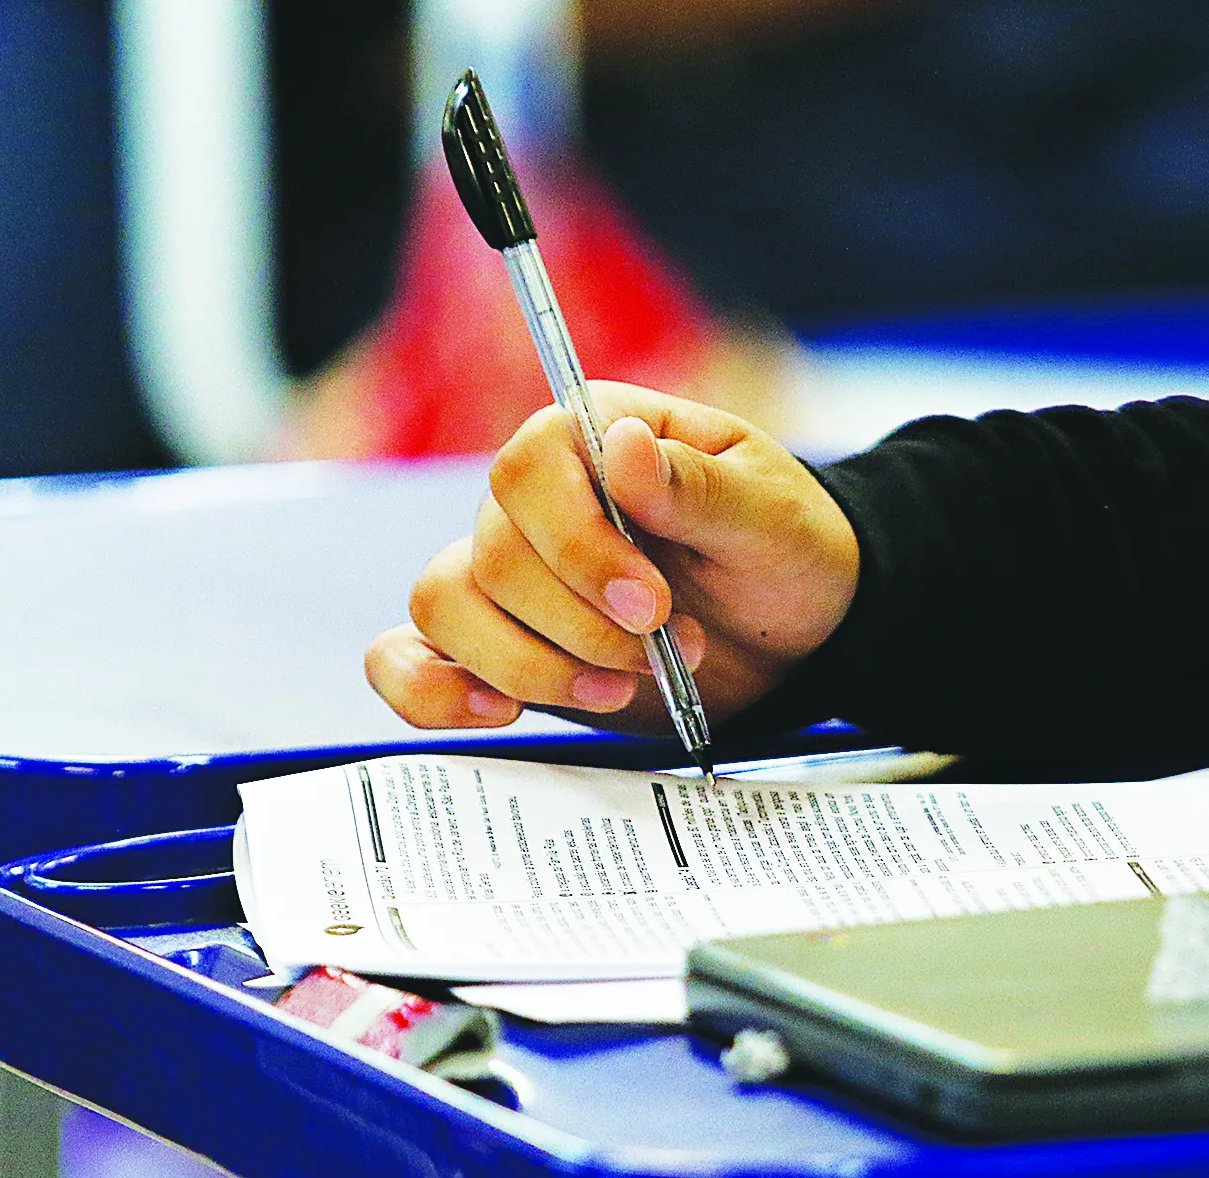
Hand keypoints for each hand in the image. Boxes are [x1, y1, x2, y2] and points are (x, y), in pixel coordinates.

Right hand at [367, 383, 859, 734]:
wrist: (798, 631)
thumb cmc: (786, 553)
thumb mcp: (770, 516)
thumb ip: (696, 486)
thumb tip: (622, 446)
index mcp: (594, 436)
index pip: (526, 470)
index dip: (576, 547)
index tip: (650, 604)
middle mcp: (535, 500)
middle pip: (491, 553)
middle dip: (581, 625)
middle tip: (671, 647)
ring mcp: (508, 576)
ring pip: (447, 608)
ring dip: (532, 666)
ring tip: (622, 685)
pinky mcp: (499, 644)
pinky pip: (410, 658)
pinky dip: (434, 692)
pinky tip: (500, 712)